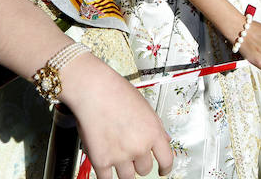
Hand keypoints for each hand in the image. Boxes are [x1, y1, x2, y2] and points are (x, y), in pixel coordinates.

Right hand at [61, 54, 172, 178]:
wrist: (94, 90)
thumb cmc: (117, 92)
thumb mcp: (145, 106)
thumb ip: (156, 126)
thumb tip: (164, 139)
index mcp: (153, 132)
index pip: (167, 160)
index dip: (165, 168)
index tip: (162, 170)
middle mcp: (139, 146)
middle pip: (145, 170)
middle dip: (139, 162)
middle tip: (131, 152)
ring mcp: (120, 155)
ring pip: (127, 177)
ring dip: (124, 169)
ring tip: (117, 154)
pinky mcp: (101, 161)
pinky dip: (106, 174)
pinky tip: (105, 166)